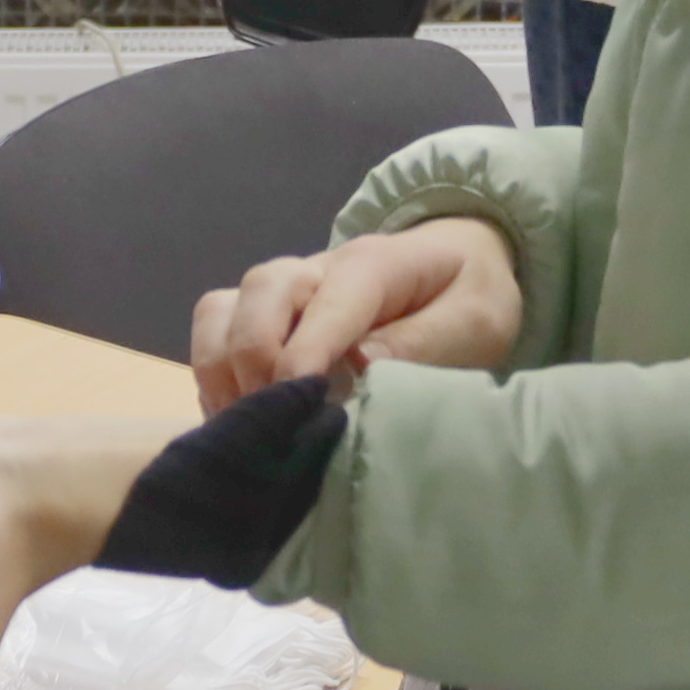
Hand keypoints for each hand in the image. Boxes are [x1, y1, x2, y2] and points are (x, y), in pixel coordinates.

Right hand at [187, 217, 522, 412]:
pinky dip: (214, 375)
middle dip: (257, 362)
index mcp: (372, 264)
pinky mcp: (267, 316)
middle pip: (258, 296)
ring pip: (222, 310)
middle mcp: (315, 269)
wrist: (456, 265)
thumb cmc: (469, 297)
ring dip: (223, 369)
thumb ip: (424, 342)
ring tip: (250, 425)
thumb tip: (360, 368)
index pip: (324, 306)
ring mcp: (285, 291)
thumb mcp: (475, 321)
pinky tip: (242, 419)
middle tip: (280, 423)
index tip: (296, 411)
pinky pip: (214, 332)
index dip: (303, 359)